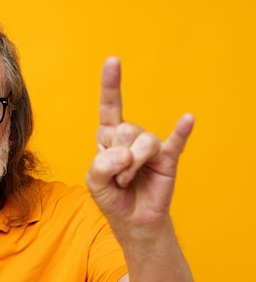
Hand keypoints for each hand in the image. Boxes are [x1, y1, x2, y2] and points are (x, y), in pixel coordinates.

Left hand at [86, 57, 193, 234]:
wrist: (133, 220)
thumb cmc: (112, 196)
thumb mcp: (93, 182)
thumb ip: (101, 165)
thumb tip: (126, 154)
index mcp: (108, 136)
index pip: (109, 106)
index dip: (110, 84)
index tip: (113, 60)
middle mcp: (130, 136)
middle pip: (124, 129)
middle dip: (117, 158)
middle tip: (117, 177)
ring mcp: (150, 146)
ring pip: (142, 142)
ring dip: (131, 167)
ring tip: (128, 180)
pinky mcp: (168, 158)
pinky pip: (176, 142)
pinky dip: (181, 131)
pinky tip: (187, 119)